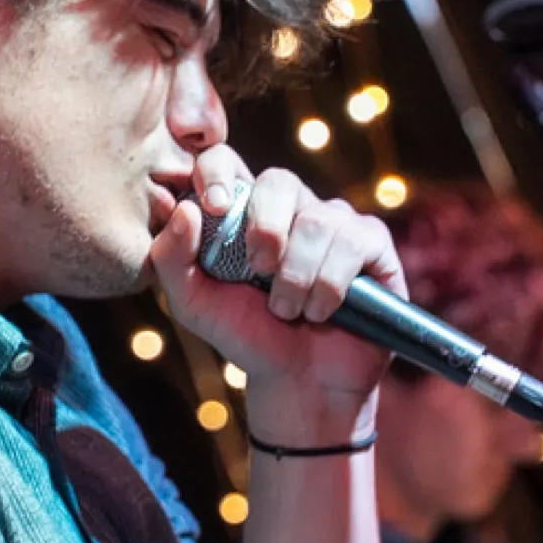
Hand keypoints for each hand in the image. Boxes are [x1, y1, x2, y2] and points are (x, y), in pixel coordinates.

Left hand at [149, 153, 403, 422]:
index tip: (214, 208)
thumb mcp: (193, 304)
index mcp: (242, 209)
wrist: (298, 382)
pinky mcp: (372, 243)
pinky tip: (323, 310)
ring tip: (290, 311)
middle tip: (258, 273)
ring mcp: (334, 221)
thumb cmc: (245, 334)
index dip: (218, 172)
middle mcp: (290, 206)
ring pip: (318, 221)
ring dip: (297, 278)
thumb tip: (187, 210)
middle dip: (265, 231)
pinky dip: (330, 286)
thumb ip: (171, 258)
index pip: (225, 161)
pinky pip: (353, 243)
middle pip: (279, 180)